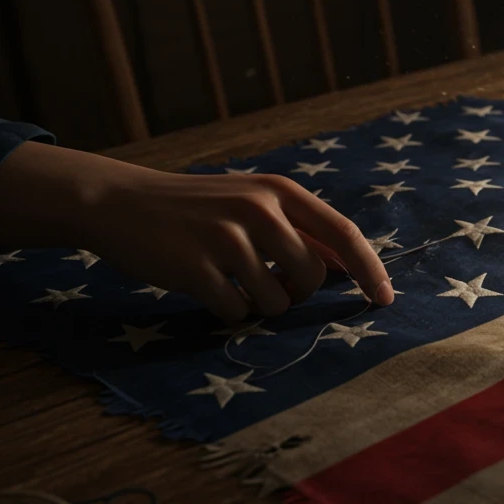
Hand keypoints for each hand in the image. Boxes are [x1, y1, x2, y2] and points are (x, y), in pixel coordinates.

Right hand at [0, 143, 391, 322]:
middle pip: (312, 277)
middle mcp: (258, 209)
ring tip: (231, 282)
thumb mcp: (253, 202)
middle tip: (268, 285)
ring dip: (259, 305)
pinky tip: (207, 289)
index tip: (385, 299)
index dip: (370, 270)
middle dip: (297, 294)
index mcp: (279, 191)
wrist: (119, 202)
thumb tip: (351, 267)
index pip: (343, 234)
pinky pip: (236, 312)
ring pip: (276, 301)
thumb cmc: (199, 208)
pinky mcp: (195, 268)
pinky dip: (228, 312)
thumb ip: (300, 230)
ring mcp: (226, 238)